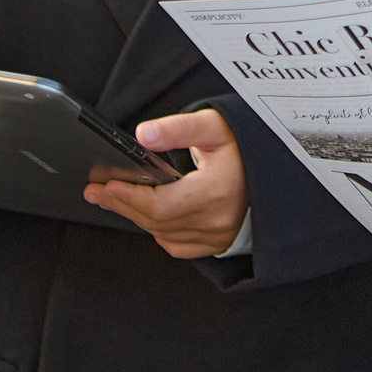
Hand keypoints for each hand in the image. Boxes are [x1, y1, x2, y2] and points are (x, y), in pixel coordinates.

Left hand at [85, 109, 248, 258]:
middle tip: (97, 191)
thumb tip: (144, 134)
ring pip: (162, 234)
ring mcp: (218, 236)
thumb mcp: (213, 126)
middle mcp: (218, 220)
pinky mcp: (217, 243)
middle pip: (156, 221)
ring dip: (136, 216)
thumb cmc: (244, 145)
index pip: (161, 205)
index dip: (129, 197)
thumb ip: (177, 129)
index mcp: (218, 191)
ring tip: (115, 199)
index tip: (105, 184)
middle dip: (122, 204)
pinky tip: (147, 214)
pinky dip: (157, 229)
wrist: (275, 167)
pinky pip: (175, 244)